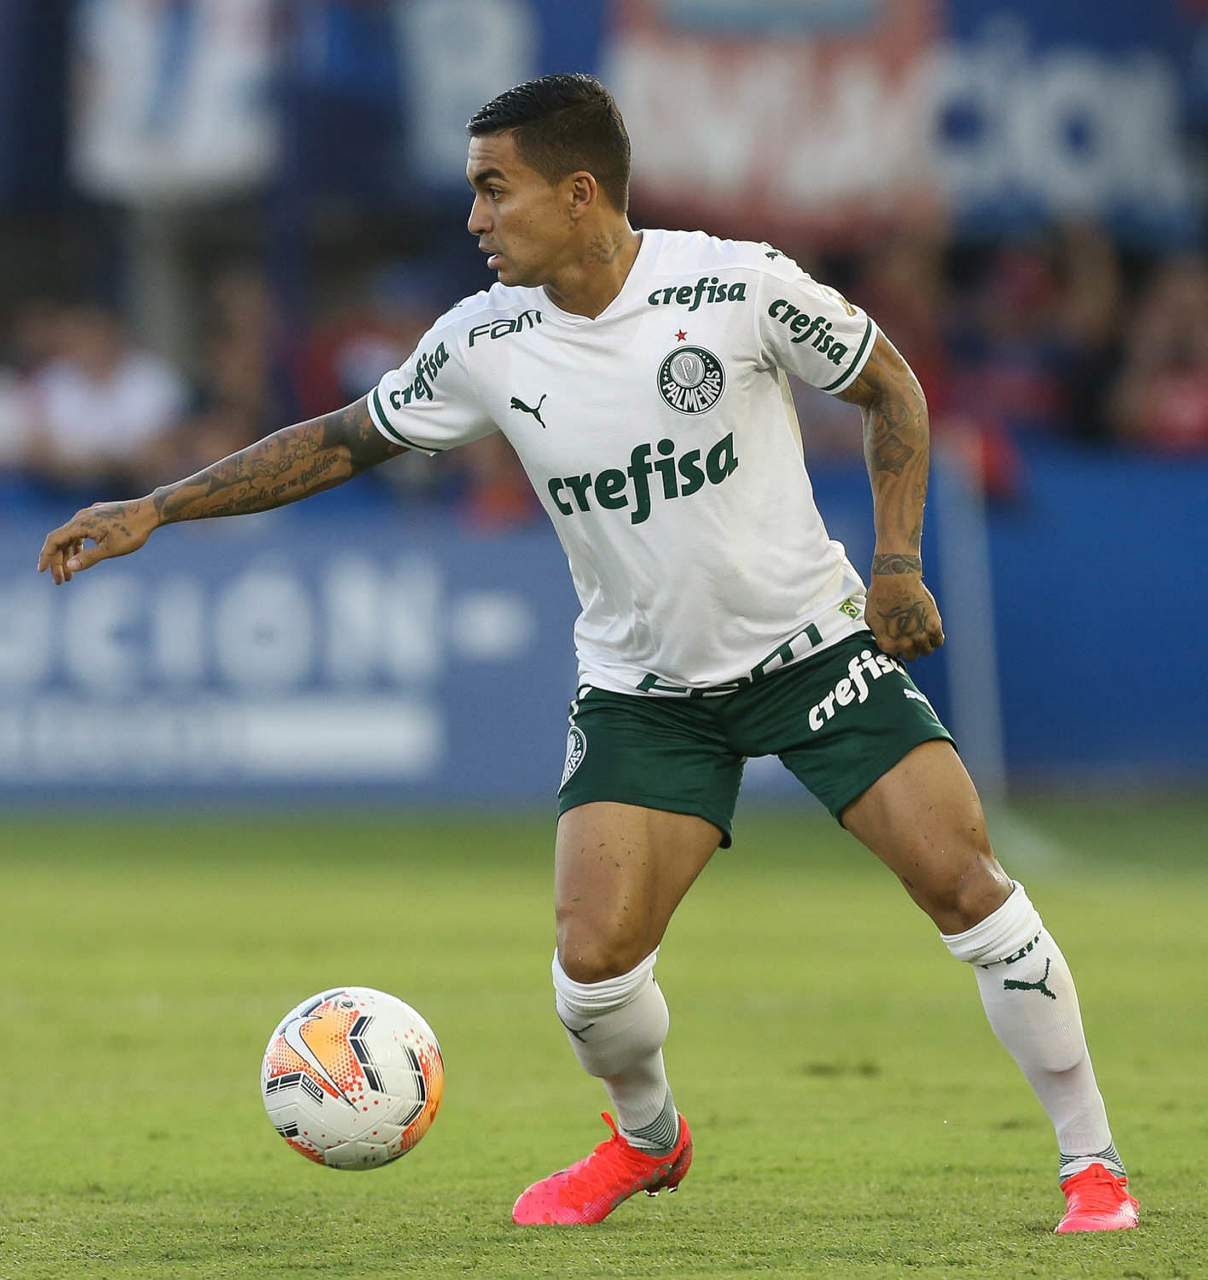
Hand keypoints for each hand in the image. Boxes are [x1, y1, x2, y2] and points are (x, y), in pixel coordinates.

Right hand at [37, 497, 158, 583]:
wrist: (151, 511)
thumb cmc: (133, 531)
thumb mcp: (111, 549)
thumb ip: (89, 558)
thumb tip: (69, 567)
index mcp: (81, 523)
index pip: (55, 540)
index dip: (46, 556)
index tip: (42, 571)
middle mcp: (82, 516)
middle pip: (61, 540)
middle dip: (58, 561)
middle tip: (60, 581)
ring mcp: (90, 514)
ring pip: (71, 536)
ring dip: (68, 555)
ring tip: (70, 575)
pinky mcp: (98, 515)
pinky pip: (81, 532)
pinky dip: (77, 546)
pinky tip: (80, 557)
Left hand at [865, 569, 944, 660]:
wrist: (895, 579)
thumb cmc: (880, 595)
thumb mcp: (870, 619)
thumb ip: (879, 635)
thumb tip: (884, 641)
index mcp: (887, 644)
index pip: (895, 656)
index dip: (896, 648)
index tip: (898, 640)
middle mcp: (904, 644)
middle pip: (912, 656)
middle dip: (910, 648)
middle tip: (910, 636)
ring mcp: (920, 637)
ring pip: (926, 651)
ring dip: (923, 644)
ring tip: (920, 632)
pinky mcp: (934, 626)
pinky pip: (939, 641)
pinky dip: (935, 638)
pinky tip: (930, 629)